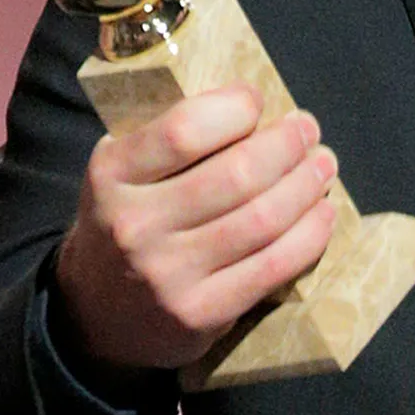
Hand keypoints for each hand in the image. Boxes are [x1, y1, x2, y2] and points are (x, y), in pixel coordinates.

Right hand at [55, 89, 337, 372]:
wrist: (92, 314)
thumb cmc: (124, 224)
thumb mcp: (120, 175)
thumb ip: (165, 142)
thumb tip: (248, 104)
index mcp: (111, 175)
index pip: (185, 130)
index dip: (236, 107)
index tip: (256, 99)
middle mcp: (135, 225)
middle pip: (238, 174)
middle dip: (288, 144)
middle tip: (309, 130)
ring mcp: (168, 274)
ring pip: (263, 219)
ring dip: (306, 186)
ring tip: (323, 166)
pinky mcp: (200, 313)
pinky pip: (272, 266)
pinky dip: (309, 236)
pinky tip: (323, 214)